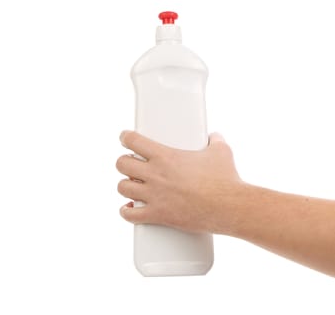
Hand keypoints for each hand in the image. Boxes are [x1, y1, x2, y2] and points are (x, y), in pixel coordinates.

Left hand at [116, 130, 245, 233]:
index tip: (124, 137)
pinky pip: (130, 215)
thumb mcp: (221, 151)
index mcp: (165, 156)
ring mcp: (155, 196)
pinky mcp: (158, 215)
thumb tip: (215, 136)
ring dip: (125, 185)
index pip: (133, 140)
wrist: (229, 206)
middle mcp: (155, 174)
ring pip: (122, 188)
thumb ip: (215, 140)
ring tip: (131, 185)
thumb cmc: (225, 178)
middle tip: (131, 164)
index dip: (125, 137)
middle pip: (121, 164)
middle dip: (124, 162)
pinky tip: (128, 208)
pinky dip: (126, 211)